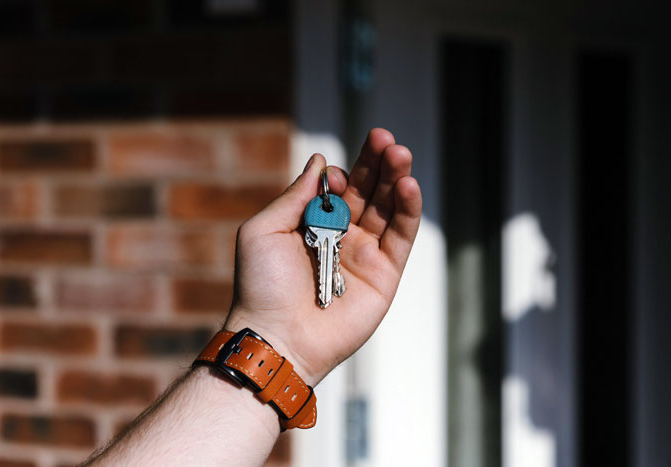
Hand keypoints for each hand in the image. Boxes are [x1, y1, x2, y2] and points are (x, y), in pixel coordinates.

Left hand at [224, 128, 421, 385]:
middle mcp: (342, 235)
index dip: (344, 173)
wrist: (278, 336)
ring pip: (389, 208)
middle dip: (377, 163)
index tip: (337, 175)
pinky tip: (408, 186)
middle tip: (386, 139)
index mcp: (313, 224)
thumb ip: (295, 195)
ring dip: (397, 178)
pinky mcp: (385, 274)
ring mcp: (365, 253)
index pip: (339, 187)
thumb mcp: (264, 230)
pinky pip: (402, 237)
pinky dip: (408, 210)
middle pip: (369, 191)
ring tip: (400, 154)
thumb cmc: (262, 286)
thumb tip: (320, 161)